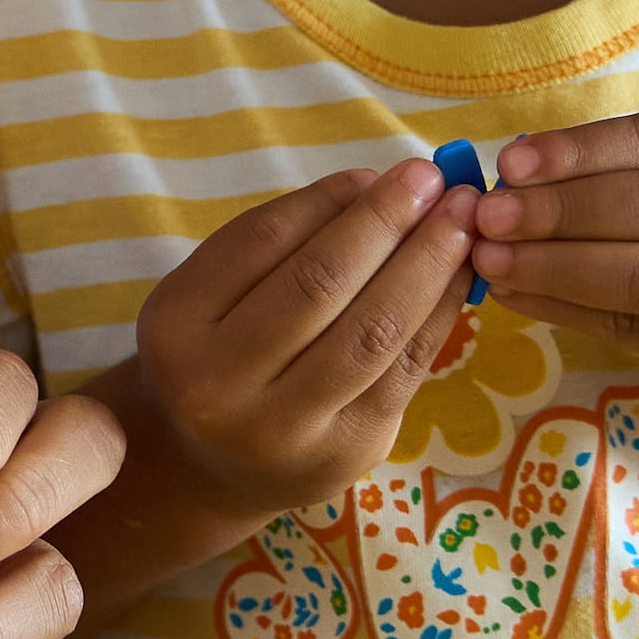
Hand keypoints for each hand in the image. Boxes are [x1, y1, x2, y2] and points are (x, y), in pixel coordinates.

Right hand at [129, 158, 481, 519]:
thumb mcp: (213, 295)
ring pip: (372, 329)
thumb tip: (375, 186)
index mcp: (176, 325)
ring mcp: (286, 427)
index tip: (382, 169)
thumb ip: (280, 241)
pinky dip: (440, 312)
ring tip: (462, 221)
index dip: (330, 200)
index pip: (261, 241)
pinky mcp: (346, 451)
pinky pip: (405, 369)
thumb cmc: (217, 357)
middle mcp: (220, 383)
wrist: (208, 469)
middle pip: (318, 284)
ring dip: (428, 264)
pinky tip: (460, 276)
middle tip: (435, 180)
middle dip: (387, 222)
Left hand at [465, 109, 638, 441]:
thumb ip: (616, 177)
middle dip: (562, 208)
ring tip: (491, 259)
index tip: (511, 162)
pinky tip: (515, 297)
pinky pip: (632, 325)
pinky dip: (562, 307)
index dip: (582, 149)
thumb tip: (512, 172)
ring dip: (555, 264)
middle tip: (489, 216)